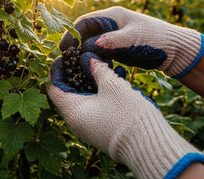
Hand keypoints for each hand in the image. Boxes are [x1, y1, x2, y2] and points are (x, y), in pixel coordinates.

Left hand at [47, 52, 203, 178]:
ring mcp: (87, 127)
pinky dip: (98, 93)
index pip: (54, 87)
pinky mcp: (100, 129)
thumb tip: (89, 59)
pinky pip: (93, 107)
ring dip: (90, 82)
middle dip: (76, 74)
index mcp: (72, 112)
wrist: (149, 147)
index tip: (66, 56)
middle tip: (84, 58)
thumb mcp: (112, 86)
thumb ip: (98, 69)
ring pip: (82, 99)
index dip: (57, 70)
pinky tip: (112, 79)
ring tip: (100, 65)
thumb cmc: (128, 116)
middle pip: (67, 93)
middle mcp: (75, 122)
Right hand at [59, 6, 203, 77]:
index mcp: (112, 16)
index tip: (64, 48)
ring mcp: (112, 39)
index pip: (84, 22)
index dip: (71, 34)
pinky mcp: (116, 51)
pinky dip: (91, 61)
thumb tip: (90, 46)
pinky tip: (87, 70)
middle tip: (65, 60)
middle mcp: (109, 26)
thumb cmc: (158, 39)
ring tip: (73, 67)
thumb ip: (113, 41)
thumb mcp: (134, 38)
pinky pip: (98, 55)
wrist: (176, 51)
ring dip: (81, 55)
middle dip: (73, 46)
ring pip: (89, 46)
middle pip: (83, 34)